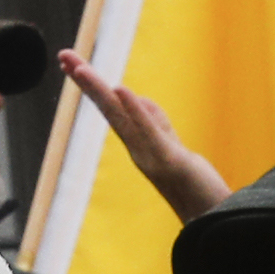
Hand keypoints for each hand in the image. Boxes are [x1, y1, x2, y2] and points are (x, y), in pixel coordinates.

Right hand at [54, 53, 228, 220]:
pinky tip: (120, 90)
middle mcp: (137, 147)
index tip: (69, 62)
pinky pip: (147, 132)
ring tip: (79, 68)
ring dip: (99, 91)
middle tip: (63, 55)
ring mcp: (150, 155)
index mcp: (136, 141)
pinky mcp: (169, 161)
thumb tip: (132, 97)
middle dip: (85, 81)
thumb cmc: (193, 184)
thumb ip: (153, 121)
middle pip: (107, 108)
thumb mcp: (170, 144)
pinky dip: (133, 110)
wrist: (211, 218)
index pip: (110, 106)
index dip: (90, 84)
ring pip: (120, 118)